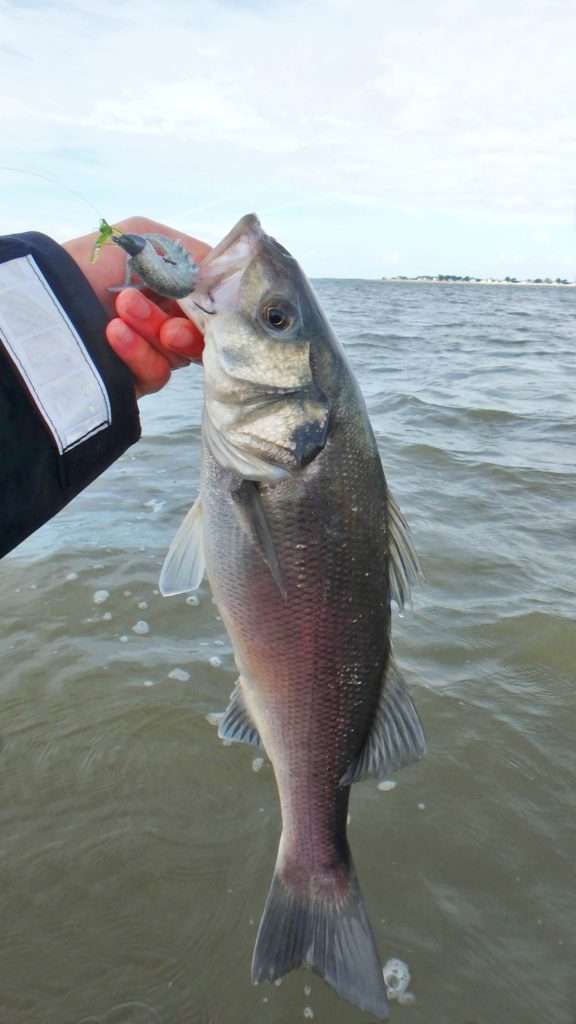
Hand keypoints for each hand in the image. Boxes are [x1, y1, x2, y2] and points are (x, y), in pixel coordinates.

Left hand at [63, 216, 209, 396]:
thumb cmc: (93, 261)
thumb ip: (195, 255)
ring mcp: (152, 349)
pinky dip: (138, 352)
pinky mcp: (136, 378)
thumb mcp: (146, 239)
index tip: (217, 303)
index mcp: (171, 286)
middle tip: (168, 324)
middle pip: (204, 332)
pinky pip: (157, 372)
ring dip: (153, 331)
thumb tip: (231, 280)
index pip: (214, 302)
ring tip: (122, 311)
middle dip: (185, 325)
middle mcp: (166, 317)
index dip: (219, 305)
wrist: (48, 301)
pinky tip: (114, 334)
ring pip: (181, 354)